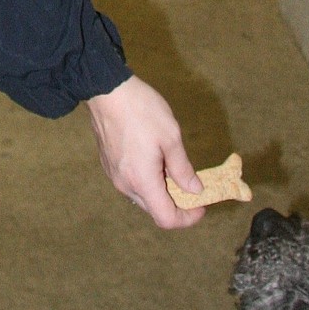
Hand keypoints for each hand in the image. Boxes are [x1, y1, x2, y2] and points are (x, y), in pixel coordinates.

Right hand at [86, 76, 203, 229]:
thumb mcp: (170, 137)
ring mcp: (113, 175)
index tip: (201, 205)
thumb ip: (182, 168)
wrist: (107, 90)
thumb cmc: (142, 111)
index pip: (166, 218)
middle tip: (192, 186)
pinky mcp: (108, 163)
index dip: (187, 218)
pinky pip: (131, 182)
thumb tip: (194, 189)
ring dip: (160, 191)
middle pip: (153, 209)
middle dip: (176, 204)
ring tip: (173, 168)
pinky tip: (154, 159)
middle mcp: (125, 184)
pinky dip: (147, 180)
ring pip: (142, 195)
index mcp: (142, 181)